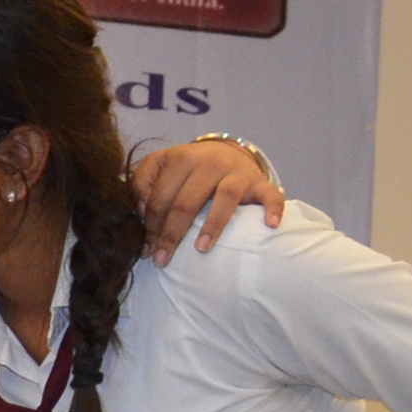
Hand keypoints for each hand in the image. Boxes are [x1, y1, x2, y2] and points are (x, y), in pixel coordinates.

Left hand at [133, 137, 285, 264]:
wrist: (227, 152)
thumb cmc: (188, 168)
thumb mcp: (160, 167)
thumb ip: (142, 183)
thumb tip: (139, 211)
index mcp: (180, 158)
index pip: (160, 197)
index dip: (150, 225)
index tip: (145, 249)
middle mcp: (209, 162)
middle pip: (186, 202)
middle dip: (171, 234)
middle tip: (161, 260)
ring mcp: (236, 172)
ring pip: (224, 198)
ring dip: (213, 225)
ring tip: (201, 249)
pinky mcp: (259, 181)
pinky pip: (269, 195)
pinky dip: (272, 209)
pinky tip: (269, 226)